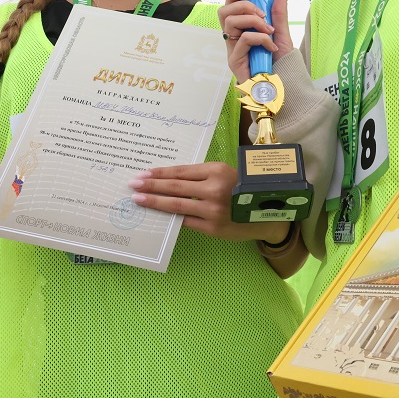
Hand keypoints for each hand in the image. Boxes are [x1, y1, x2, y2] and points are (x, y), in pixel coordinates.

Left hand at [128, 163, 289, 244]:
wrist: (266, 212)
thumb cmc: (241, 188)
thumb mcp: (224, 174)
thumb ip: (200, 176)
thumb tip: (168, 180)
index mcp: (217, 171)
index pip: (181, 172)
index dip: (160, 173)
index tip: (143, 174)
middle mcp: (214, 189)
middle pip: (175, 187)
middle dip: (151, 186)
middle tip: (133, 185)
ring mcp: (213, 210)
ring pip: (177, 205)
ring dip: (155, 202)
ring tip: (139, 199)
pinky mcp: (213, 228)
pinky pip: (186, 222)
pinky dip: (170, 218)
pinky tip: (158, 216)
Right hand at [218, 0, 292, 81]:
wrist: (284, 84)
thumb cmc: (280, 62)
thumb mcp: (281, 32)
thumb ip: (279, 13)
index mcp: (240, 30)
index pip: (228, 8)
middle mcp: (233, 38)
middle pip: (224, 12)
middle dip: (244, 6)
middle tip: (262, 14)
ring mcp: (232, 50)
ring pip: (231, 22)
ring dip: (253, 21)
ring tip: (268, 30)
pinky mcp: (234, 60)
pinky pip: (244, 39)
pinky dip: (260, 38)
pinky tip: (271, 45)